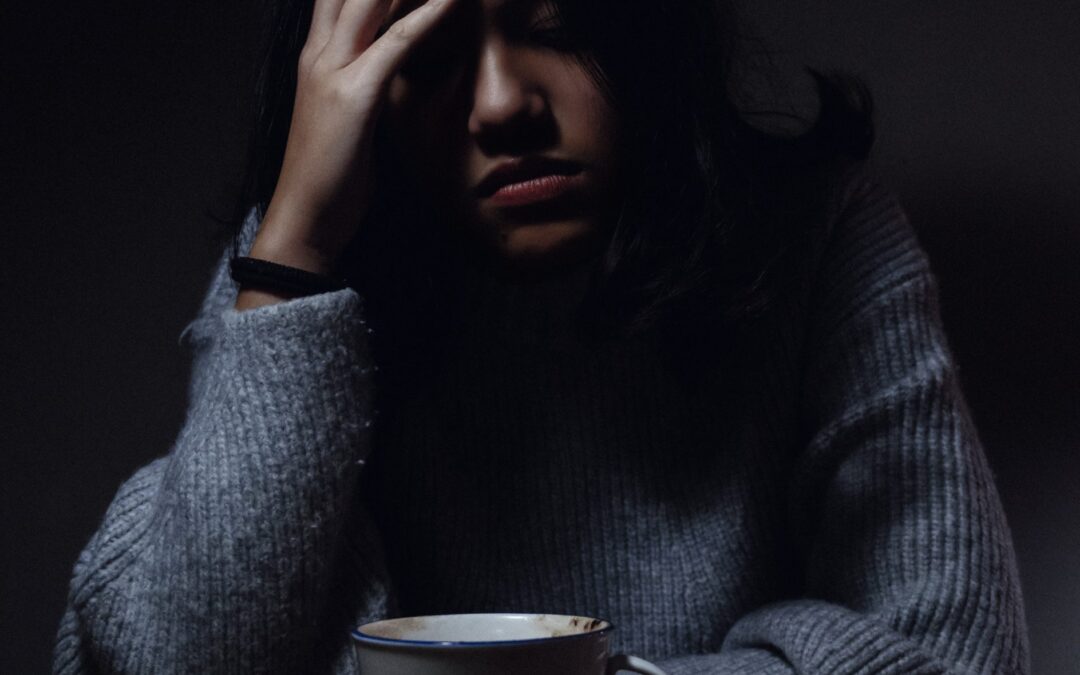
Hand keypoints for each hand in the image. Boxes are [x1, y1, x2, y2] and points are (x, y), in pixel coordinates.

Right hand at [247, 0, 459, 276]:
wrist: (305, 220)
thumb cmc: (331, 175)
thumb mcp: (348, 116)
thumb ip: (366, 80)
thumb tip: (394, 63)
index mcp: (317, 55)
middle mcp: (319, 53)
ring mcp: (333, 72)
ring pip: (371, 0)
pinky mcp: (354, 97)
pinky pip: (395, 44)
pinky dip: (425, 15)